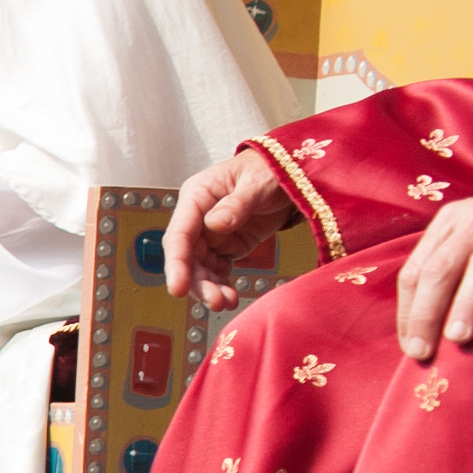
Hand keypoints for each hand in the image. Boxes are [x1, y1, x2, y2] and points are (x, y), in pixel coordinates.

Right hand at [164, 150, 299, 308]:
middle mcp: (198, 217)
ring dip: (210, 288)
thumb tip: (214, 224)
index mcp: (197, 196)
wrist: (295, 175)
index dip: (177, 263)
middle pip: (188, 256)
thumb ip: (237, 204)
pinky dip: (223, 285)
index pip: (180, 233)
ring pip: (201, 268)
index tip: (179, 289)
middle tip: (215, 302)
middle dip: (198, 282)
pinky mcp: (228, 245)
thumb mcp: (258, 182)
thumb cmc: (272, 169)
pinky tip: (231, 297)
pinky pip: (219, 270)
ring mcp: (212, 233)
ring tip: (227, 303)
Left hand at [395, 192, 472, 359]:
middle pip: (441, 267)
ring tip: (459, 338)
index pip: (415, 270)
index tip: (411, 348)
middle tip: (424, 351)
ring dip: (468, 302)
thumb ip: (444, 270)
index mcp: (448, 223)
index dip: (409, 312)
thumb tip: (420, 332)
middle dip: (428, 312)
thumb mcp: (466, 239)